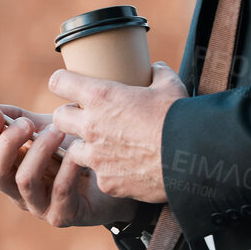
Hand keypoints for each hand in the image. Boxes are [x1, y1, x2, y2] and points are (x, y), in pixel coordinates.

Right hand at [0, 103, 141, 227]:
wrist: (116, 173)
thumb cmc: (75, 150)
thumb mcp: (46, 130)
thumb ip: (20, 118)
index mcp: (11, 167)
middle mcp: (19, 191)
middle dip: (7, 143)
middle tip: (27, 124)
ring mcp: (40, 206)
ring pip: (25, 180)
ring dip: (39, 151)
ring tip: (59, 131)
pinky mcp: (63, 215)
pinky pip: (60, 191)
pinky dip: (67, 168)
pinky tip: (78, 152)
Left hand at [49, 60, 188, 202]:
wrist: (192, 159)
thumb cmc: (180, 118)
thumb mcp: (170, 86)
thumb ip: (157, 73)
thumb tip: (155, 68)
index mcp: (101, 97)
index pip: (59, 82)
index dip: (62, 82)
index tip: (67, 85)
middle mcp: (92, 126)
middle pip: (58, 118)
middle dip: (68, 117)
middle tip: (85, 118)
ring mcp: (96, 157)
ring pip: (73, 150)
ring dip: (84, 147)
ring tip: (103, 147)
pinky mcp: (107, 181)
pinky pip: (98, 176)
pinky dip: (107, 172)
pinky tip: (123, 169)